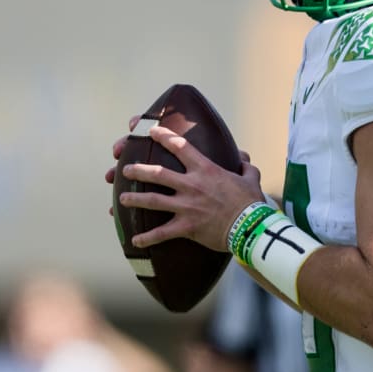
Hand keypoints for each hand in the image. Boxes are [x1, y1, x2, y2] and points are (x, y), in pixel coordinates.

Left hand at [106, 123, 263, 251]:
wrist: (250, 227)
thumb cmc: (250, 202)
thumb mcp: (250, 178)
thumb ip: (244, 166)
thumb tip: (242, 158)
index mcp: (205, 169)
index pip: (180, 147)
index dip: (164, 136)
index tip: (151, 131)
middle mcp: (191, 185)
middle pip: (157, 173)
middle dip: (138, 170)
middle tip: (125, 169)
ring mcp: (186, 206)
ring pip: (153, 200)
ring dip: (135, 199)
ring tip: (122, 199)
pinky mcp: (186, 227)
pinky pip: (161, 233)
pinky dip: (147, 237)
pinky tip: (134, 240)